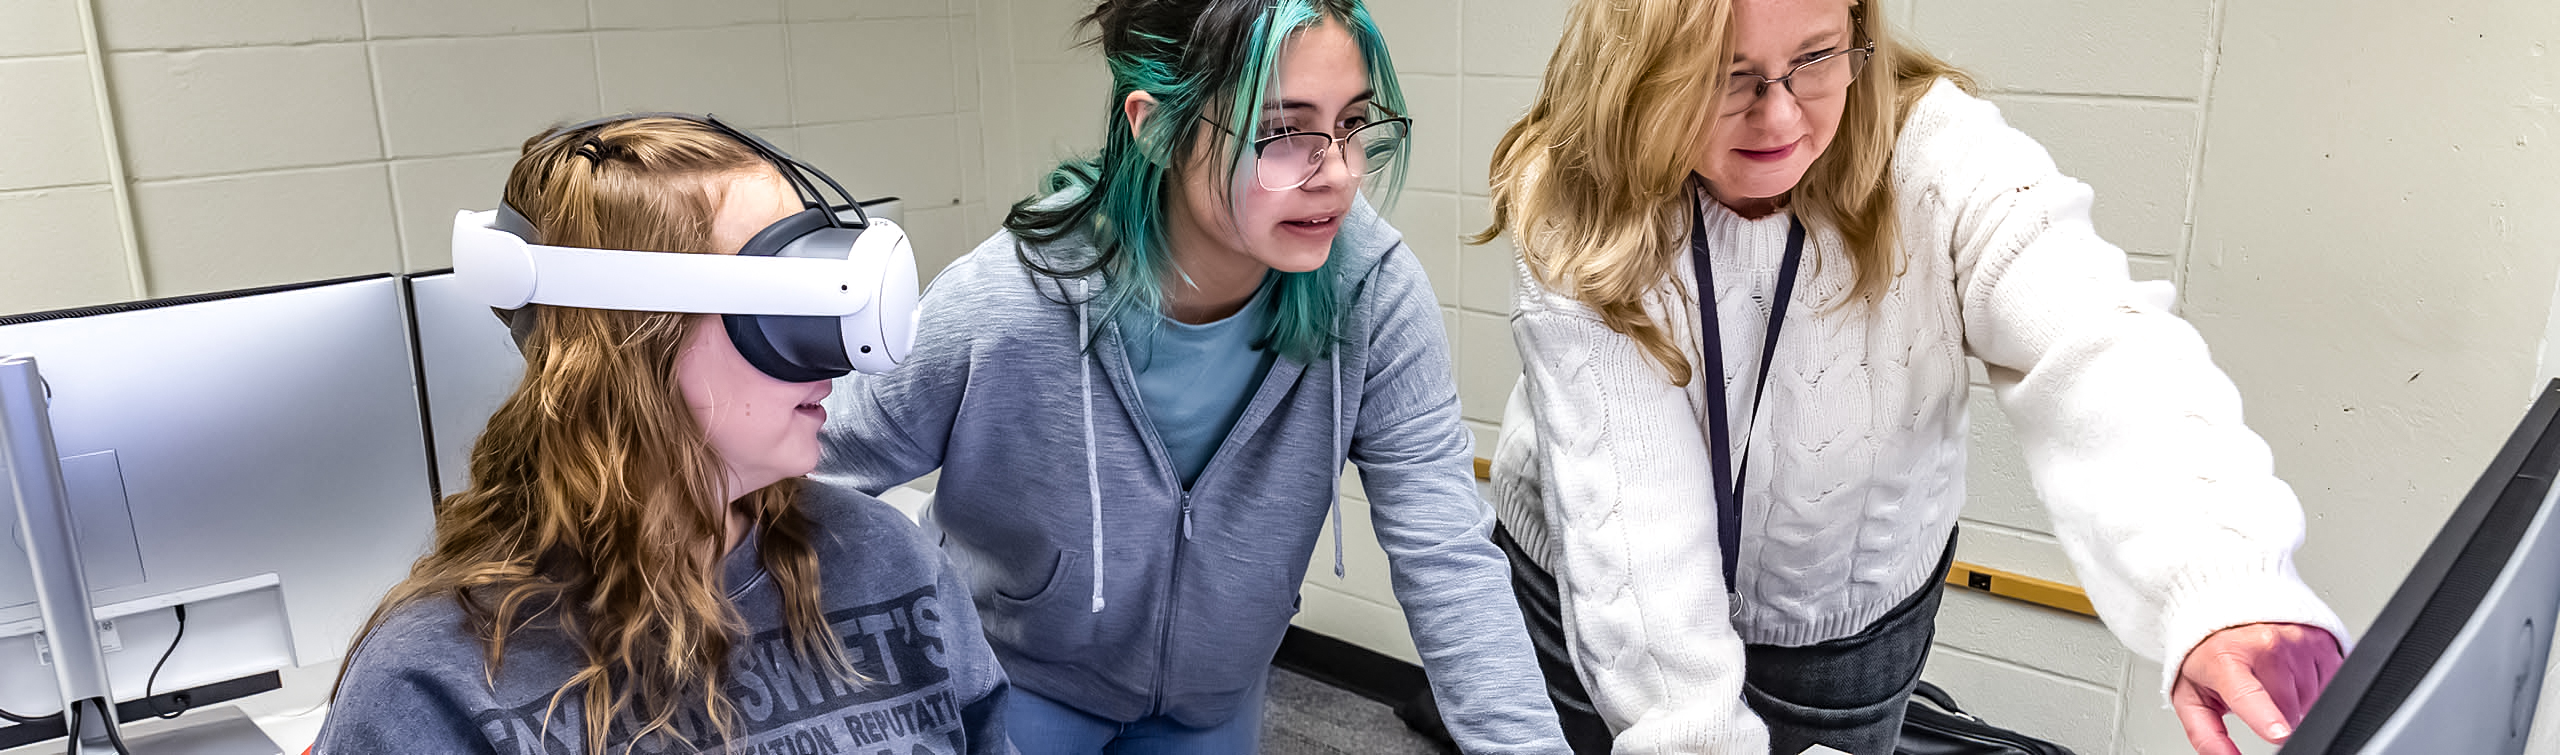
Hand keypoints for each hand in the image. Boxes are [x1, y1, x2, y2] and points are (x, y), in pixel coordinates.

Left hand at [2170, 622, 2343, 754]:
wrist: (2226, 613)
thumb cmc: (2209, 657)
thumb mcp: (2193, 696)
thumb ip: (2207, 735)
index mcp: (2226, 659)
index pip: (2247, 693)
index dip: (2265, 716)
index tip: (2279, 733)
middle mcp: (2265, 645)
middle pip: (2287, 709)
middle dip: (2275, 715)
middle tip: (2254, 694)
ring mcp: (2297, 641)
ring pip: (2310, 701)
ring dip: (2294, 701)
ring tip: (2270, 680)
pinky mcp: (2321, 641)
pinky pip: (2329, 685)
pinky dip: (2312, 688)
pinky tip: (2290, 674)